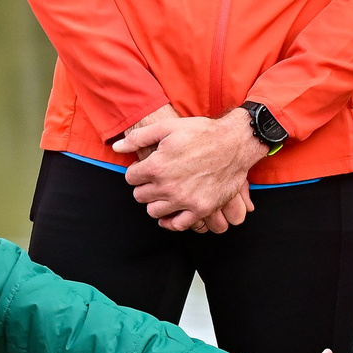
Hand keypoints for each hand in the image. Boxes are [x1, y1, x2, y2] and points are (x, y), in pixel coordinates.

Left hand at [122, 110, 267, 231]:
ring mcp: (184, 200)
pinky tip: (172, 212)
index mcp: (156, 166)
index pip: (131, 178)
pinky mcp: (201, 209)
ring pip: (154, 212)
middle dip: (144, 187)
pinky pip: (178, 225)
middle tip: (155, 180)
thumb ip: (139, 137)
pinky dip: (171, 221)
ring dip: (156, 203)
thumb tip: (117, 148)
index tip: (146, 168)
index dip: (137, 172)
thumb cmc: (201, 132)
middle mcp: (167, 186)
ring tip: (164, 193)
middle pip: (140, 196)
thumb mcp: (168, 127)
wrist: (234, 143)